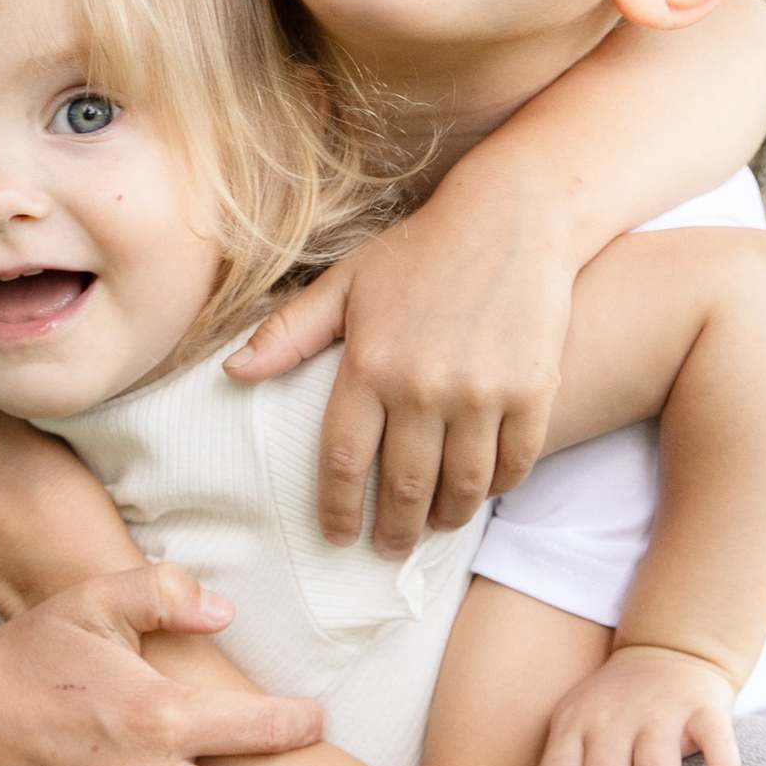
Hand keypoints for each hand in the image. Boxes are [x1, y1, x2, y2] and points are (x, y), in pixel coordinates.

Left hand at [226, 206, 576, 553]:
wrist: (514, 216)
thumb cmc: (420, 251)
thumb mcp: (345, 284)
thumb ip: (289, 334)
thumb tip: (231, 373)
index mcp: (370, 365)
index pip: (342, 461)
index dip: (335, 509)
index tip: (336, 535)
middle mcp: (424, 387)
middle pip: (402, 488)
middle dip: (391, 532)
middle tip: (386, 549)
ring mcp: (483, 393)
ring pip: (461, 488)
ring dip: (444, 519)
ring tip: (433, 528)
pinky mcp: (533, 391)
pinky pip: (515, 464)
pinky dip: (497, 488)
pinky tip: (481, 492)